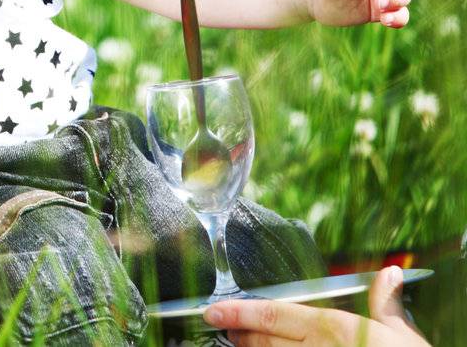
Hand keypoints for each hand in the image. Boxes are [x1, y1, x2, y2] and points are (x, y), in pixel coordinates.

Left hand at [203, 265, 429, 344]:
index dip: (237, 312)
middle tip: (222, 326)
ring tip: (237, 342)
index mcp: (334, 329)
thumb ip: (385, 303)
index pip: (273, 314)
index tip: (212, 310)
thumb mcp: (402, 335)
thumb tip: (388, 273)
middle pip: (263, 340)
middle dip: (240, 332)